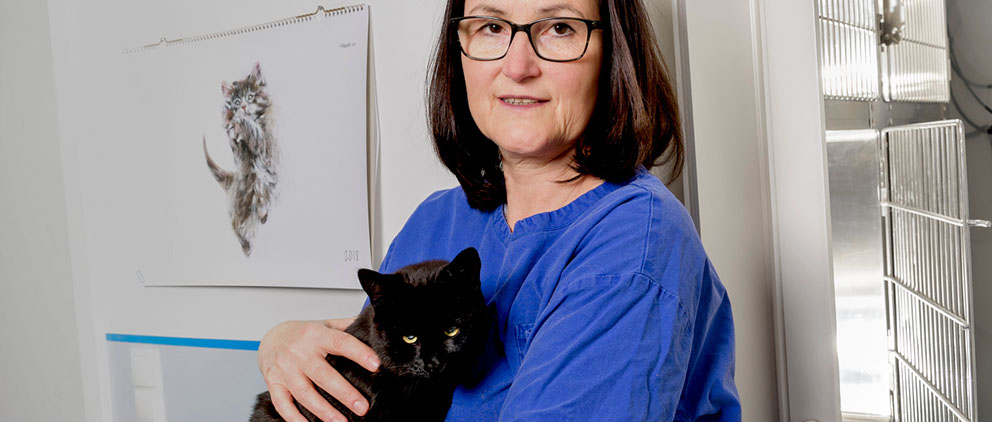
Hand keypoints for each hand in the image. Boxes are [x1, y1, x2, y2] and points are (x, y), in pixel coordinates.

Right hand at [258, 318, 379, 421]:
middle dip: (344, 393)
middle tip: (362, 407)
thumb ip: (346, 326)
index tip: (375, 365)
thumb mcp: (324, 324)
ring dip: (324, 410)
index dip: (359, 353)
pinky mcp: (274, 383)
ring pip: (305, 393)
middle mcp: (299, 352)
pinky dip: (294, 418)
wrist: (270, 338)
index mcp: (316, 335)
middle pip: (323, 374)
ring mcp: (285, 369)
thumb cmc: (302, 334)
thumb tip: (372, 326)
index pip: (341, 342)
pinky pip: (283, 404)